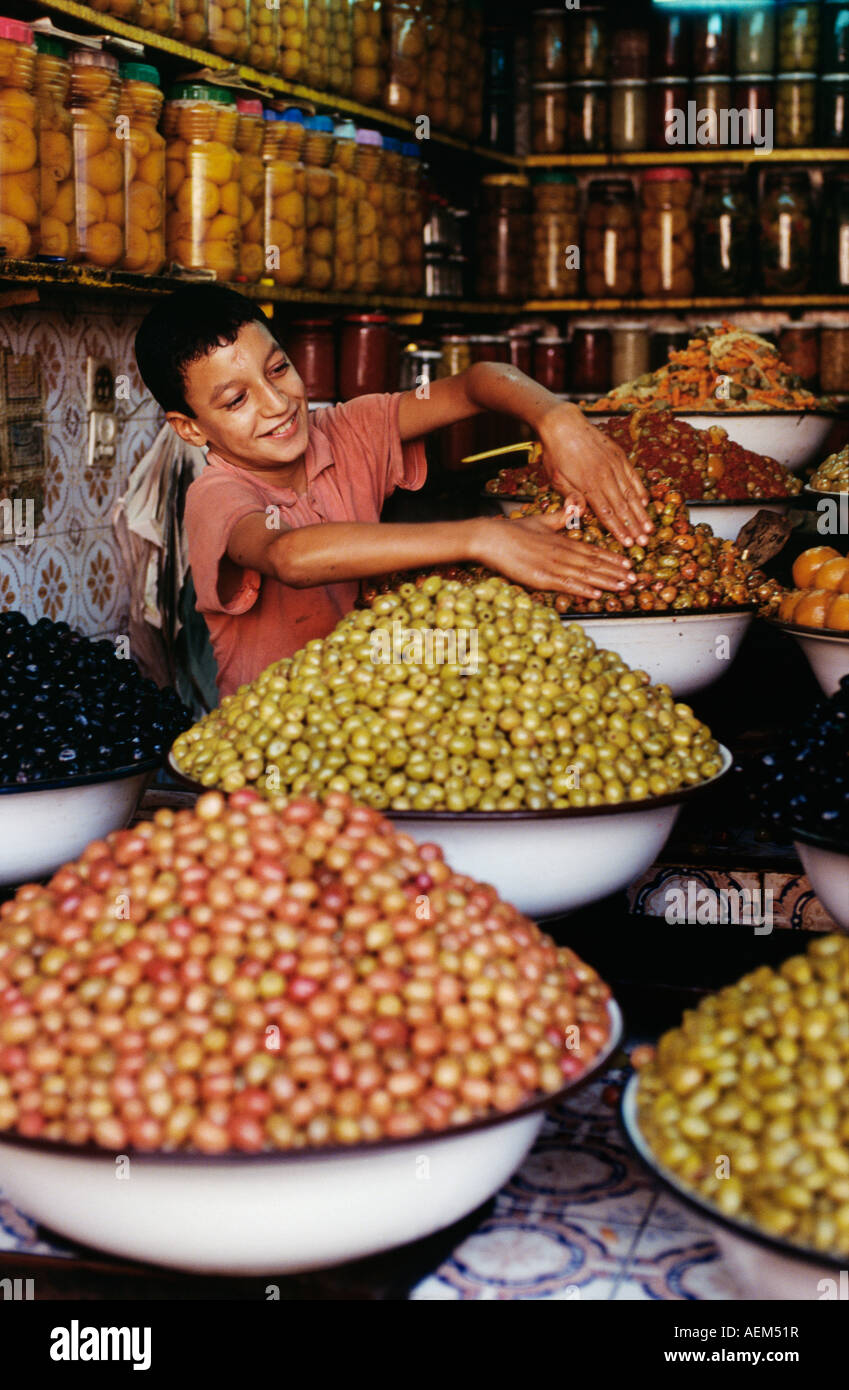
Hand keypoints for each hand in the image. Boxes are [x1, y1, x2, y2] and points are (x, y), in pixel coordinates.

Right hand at [472, 511, 634, 601]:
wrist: (490, 538)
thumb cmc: (512, 531)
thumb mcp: (540, 521)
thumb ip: (560, 518)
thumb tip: (576, 507)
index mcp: (562, 541)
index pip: (592, 550)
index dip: (611, 558)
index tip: (627, 563)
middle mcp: (561, 553)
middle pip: (594, 564)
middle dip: (616, 572)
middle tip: (634, 579)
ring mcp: (551, 566)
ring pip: (585, 575)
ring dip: (606, 582)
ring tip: (623, 587)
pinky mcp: (540, 578)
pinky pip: (566, 585)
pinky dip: (582, 589)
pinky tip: (596, 594)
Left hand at [537, 403, 651, 547]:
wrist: (564, 424)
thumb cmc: (556, 454)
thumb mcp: (556, 478)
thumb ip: (570, 497)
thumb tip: (579, 515)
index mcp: (588, 485)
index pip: (607, 513)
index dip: (619, 530)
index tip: (628, 544)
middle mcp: (605, 476)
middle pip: (623, 507)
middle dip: (635, 527)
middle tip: (645, 542)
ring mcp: (614, 465)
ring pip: (631, 493)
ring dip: (641, 512)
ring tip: (649, 528)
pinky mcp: (619, 456)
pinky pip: (633, 476)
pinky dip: (641, 490)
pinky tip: (646, 502)